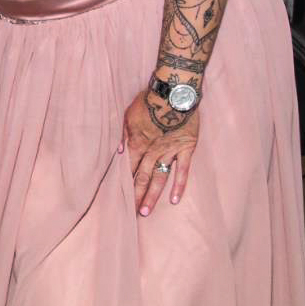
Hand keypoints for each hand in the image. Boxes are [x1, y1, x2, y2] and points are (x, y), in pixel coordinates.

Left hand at [120, 89, 200, 215]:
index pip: (130, 168)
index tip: (120, 197)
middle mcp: (153, 152)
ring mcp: (170, 152)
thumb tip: (118, 151)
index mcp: (138, 143)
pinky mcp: (186, 149)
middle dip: (137, 195)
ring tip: (146, 211)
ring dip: (152, 196)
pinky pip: (183, 170)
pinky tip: (174, 200)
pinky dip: (179, 185)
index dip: (125, 183)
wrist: (174, 92)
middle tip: (131, 213)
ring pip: (160, 178)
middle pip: (143, 177)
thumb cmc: (149, 100)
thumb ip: (124, 134)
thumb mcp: (129, 114)